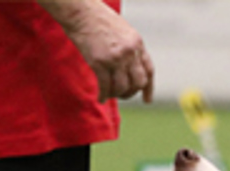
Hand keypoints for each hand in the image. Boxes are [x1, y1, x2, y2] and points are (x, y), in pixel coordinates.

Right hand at [38, 0, 153, 102]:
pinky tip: (100, 98)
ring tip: (109, 94)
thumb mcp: (123, 32)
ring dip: (116, 95)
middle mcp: (129, 52)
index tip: (146, 100)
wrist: (81, 12)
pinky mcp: (99, 63)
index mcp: (137, 43)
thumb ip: (129, 49)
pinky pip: (105, 86)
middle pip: (138, 82)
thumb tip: (129, 70)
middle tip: (122, 94)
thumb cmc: (99, 20)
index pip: (148, 70)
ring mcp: (115, 58)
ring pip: (122, 87)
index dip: (148, 88)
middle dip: (131, 92)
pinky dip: (103, 95)